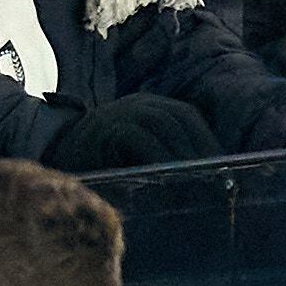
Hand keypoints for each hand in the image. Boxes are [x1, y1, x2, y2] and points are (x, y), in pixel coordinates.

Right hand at [48, 93, 220, 171]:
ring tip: (200, 182)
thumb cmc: (109, 163)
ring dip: (185, 155)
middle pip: (180, 119)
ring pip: (163, 125)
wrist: (58, 155)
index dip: (208, 140)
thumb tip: (209, 179)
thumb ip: (169, 156)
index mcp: (151, 107)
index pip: (188, 116)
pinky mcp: (107, 127)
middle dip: (201, 149)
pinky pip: (138, 137)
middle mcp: (138, 103)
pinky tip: (171, 177)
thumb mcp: (143, 155)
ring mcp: (121, 112)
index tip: (226, 167)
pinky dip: (158, 156)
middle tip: (217, 180)